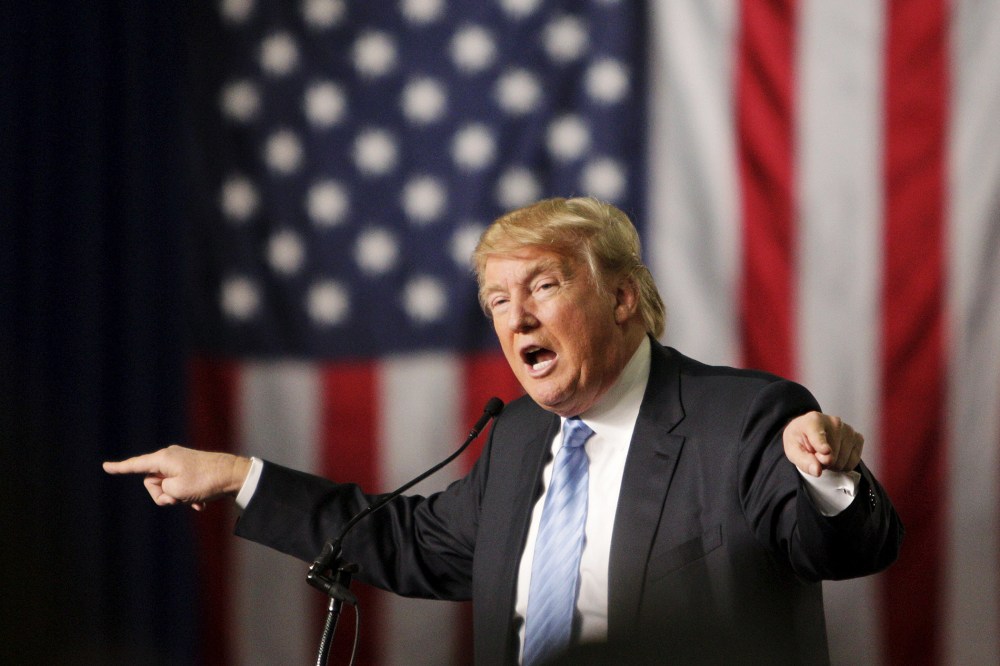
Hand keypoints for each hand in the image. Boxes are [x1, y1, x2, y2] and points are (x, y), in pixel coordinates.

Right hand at [103, 445, 251, 510]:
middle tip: (178, 499)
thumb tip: (166, 489)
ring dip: (177, 497)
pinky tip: (200, 504)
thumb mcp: (176, 491)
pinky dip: (187, 497)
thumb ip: (162, 491)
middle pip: (153, 482)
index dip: (120, 468)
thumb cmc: (204, 481)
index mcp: (163, 458)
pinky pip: (181, 487)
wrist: (234, 475)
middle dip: (162, 495)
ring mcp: (182, 462)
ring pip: (168, 486)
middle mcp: (170, 457)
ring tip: (193, 500)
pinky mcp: (192, 469)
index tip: (105, 466)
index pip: (136, 465)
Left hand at [783, 411, 863, 476]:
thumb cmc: (800, 440)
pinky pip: (853, 461)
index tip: (825, 450)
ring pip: (843, 461)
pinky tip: (836, 456)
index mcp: (814, 420)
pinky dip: (844, 465)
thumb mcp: (792, 450)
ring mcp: (848, 429)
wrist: (809, 432)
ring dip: (833, 464)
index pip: (819, 436)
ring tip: (825, 455)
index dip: (822, 445)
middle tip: (816, 456)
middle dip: (822, 462)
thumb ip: (803, 460)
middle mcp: (834, 422)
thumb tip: (817, 470)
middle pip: (831, 456)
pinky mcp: (858, 438)